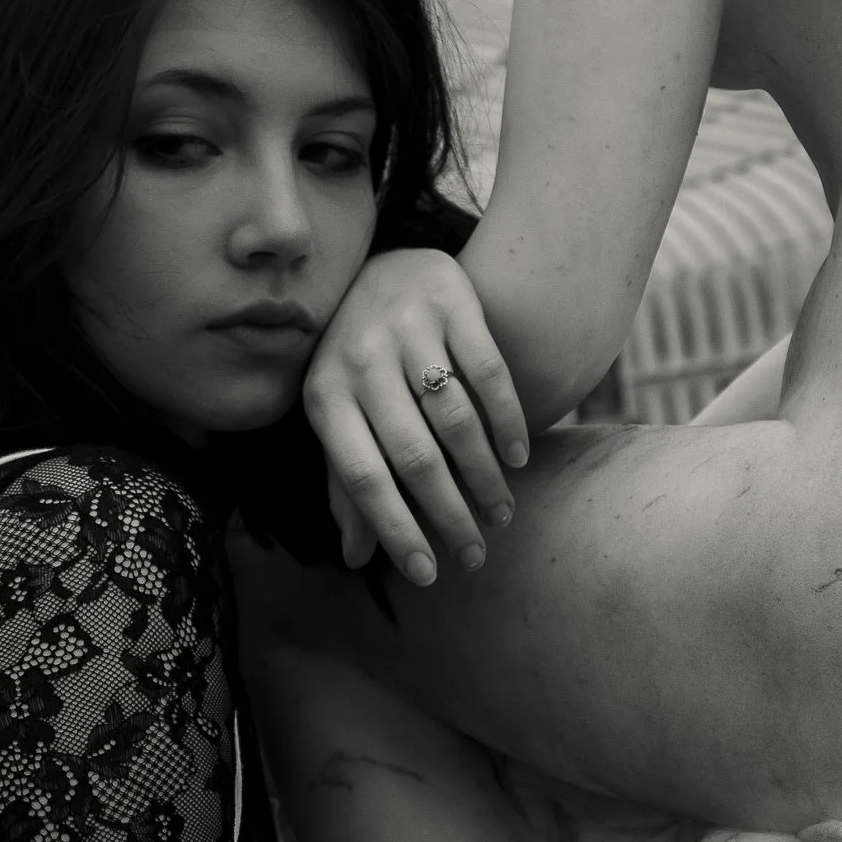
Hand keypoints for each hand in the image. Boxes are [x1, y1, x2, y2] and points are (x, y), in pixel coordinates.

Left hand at [301, 250, 530, 584]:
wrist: (382, 267)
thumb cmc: (357, 362)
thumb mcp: (339, 415)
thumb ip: (346, 480)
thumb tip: (355, 555)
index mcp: (324, 395)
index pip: (361, 477)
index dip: (395, 529)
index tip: (427, 574)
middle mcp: (360, 358)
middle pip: (413, 455)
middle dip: (449, 514)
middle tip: (475, 556)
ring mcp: (407, 327)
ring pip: (455, 419)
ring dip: (483, 476)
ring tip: (500, 514)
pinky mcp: (452, 301)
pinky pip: (489, 372)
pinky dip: (508, 421)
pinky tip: (517, 457)